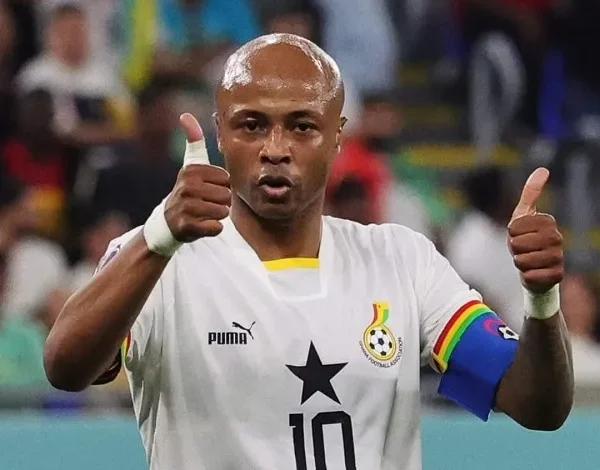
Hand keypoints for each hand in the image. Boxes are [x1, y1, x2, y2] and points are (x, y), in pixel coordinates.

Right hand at [164, 113, 230, 241]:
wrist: (168, 221)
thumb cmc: (187, 190)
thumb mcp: (190, 165)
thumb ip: (193, 141)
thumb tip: (186, 116)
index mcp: (190, 171)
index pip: (226, 179)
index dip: (221, 186)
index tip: (206, 188)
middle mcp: (187, 188)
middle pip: (227, 196)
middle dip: (221, 202)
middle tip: (205, 203)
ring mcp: (186, 208)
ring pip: (223, 212)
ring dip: (218, 215)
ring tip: (203, 213)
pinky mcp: (188, 227)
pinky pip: (217, 227)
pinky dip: (213, 228)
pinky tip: (201, 225)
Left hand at [508, 167, 563, 293]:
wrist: (535, 268)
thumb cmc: (526, 239)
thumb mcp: (524, 215)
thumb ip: (531, 193)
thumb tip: (543, 169)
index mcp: (548, 221)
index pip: (513, 228)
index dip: (511, 234)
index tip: (520, 235)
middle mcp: (557, 238)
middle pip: (516, 244)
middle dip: (514, 249)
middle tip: (523, 249)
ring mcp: (558, 257)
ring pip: (521, 261)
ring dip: (519, 262)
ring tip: (528, 260)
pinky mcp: (556, 275)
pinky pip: (529, 276)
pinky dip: (526, 276)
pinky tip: (534, 273)